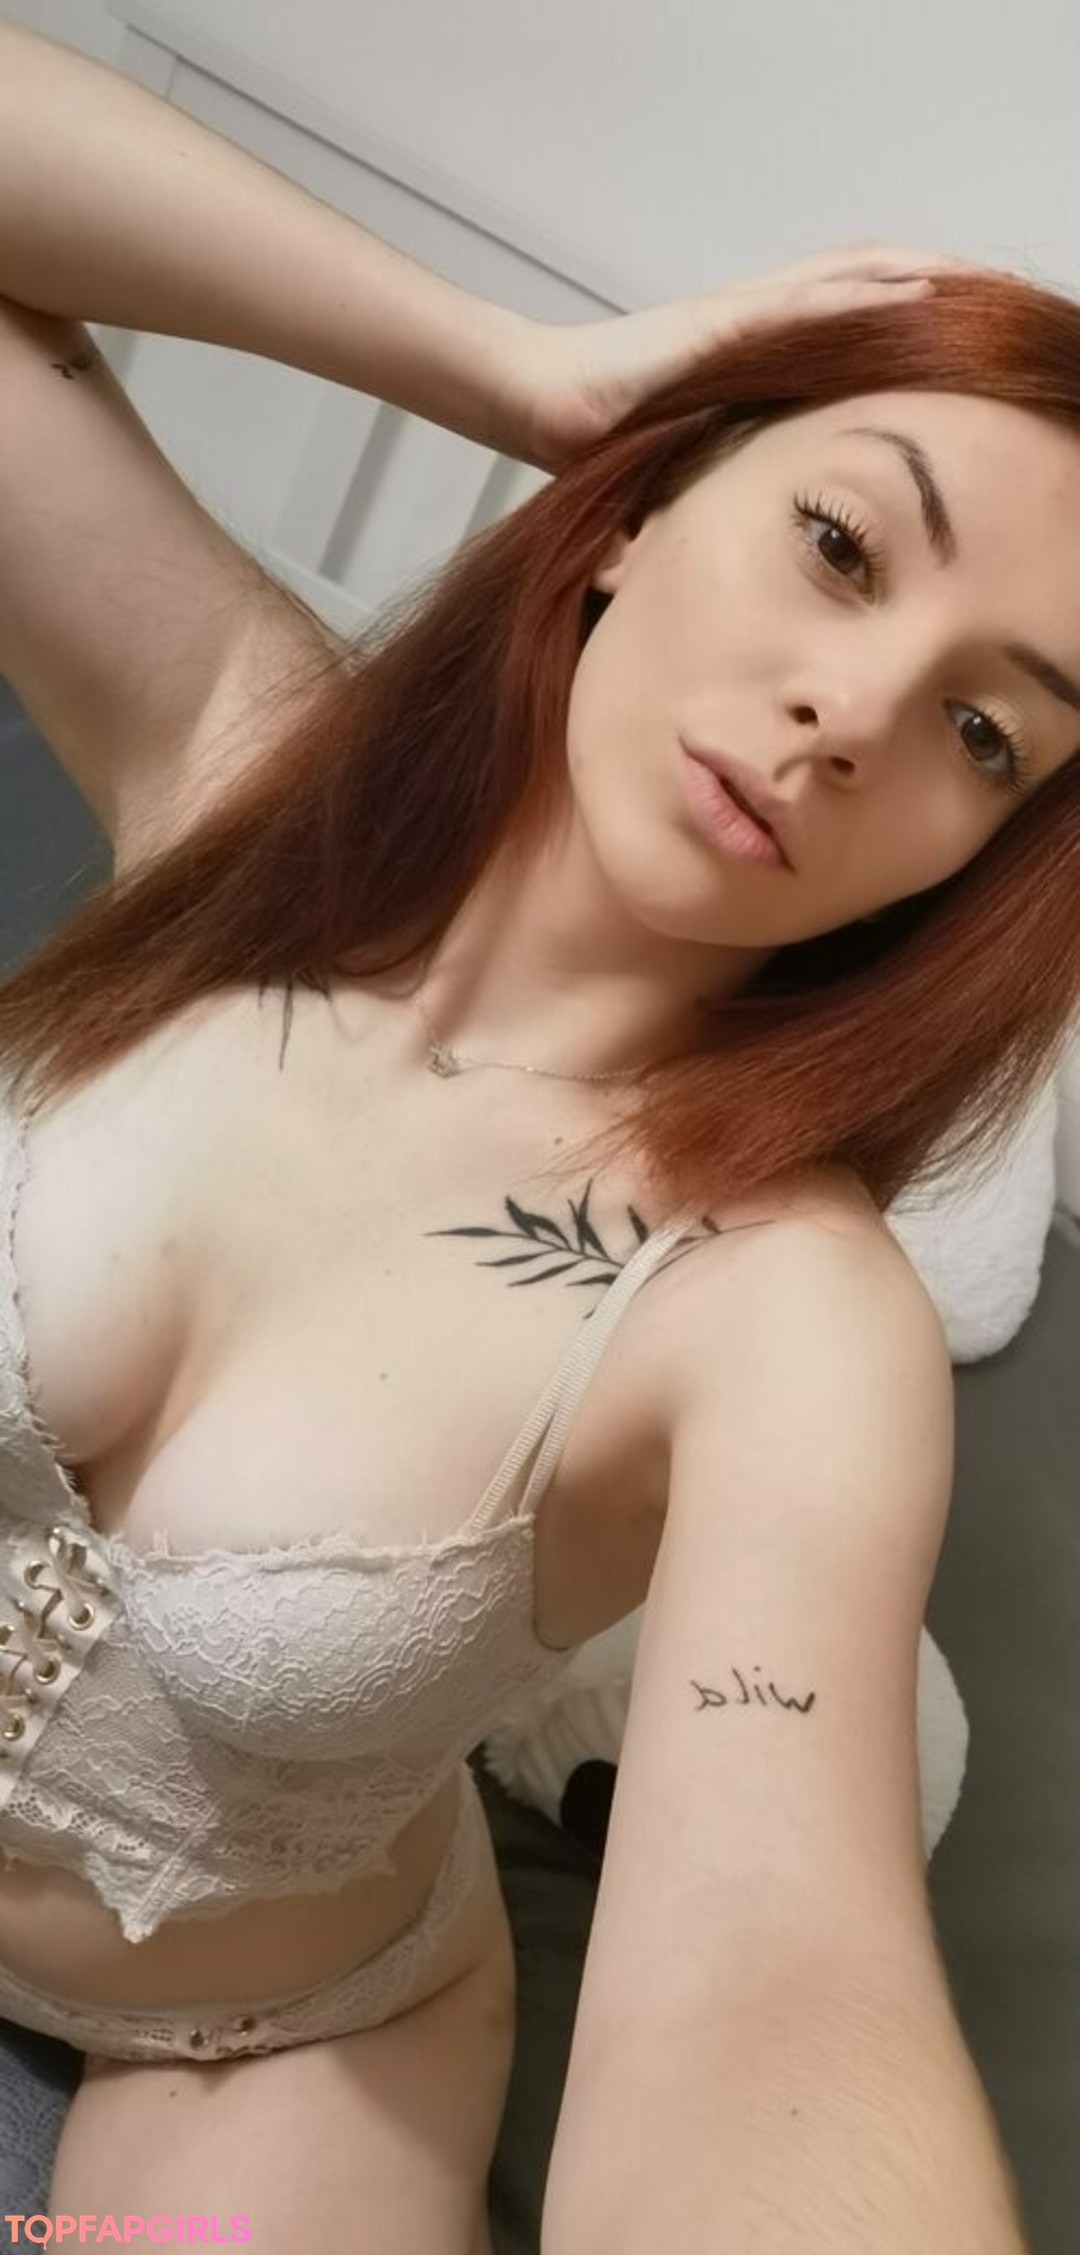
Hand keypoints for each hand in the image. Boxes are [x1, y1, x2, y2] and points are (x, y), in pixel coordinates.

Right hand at [503, 242, 975, 473]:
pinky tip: (907, 295)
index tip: (933, 347)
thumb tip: (691, 555)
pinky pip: (802, 304)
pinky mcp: (718, 322)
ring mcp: (731, 320)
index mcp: (735, 361)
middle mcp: (742, 329)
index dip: (878, 330)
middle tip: (970, 301)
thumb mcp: (662, 473)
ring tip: (959, 282)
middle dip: (906, 293)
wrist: (535, 403)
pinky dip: (857, 297)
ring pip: (836, 284)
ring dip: (901, 280)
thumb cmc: (586, 439)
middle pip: (843, 296)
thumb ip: (692, 492)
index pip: (822, 335)